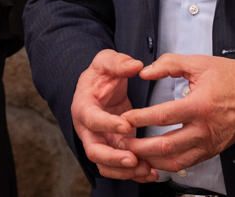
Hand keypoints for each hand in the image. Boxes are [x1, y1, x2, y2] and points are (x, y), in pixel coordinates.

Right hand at [71, 49, 154, 182]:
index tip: (126, 125)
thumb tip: (135, 65)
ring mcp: (101, 141)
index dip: (108, 124)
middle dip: (114, 158)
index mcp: (84, 107)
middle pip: (94, 151)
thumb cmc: (100, 75)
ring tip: (146, 170)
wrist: (98, 86)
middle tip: (133, 159)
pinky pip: (119, 167)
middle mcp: (88, 129)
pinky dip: (133, 174)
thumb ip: (118, 62)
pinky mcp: (114, 148)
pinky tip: (150, 173)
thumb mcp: (106, 60)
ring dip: (125, 171)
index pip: (92, 119)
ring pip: (107, 165)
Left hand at [121, 53, 234, 172]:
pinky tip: (154, 160)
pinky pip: (186, 164)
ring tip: (134, 154)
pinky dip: (167, 164)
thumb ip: (169, 64)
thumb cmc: (231, 78)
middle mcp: (204, 129)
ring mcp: (208, 143)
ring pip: (175, 160)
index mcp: (200, 105)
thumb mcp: (199, 63)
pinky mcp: (211, 151)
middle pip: (166, 145)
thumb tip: (145, 72)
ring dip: (152, 160)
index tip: (126, 117)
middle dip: (141, 146)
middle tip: (123, 143)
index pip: (164, 116)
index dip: (141, 117)